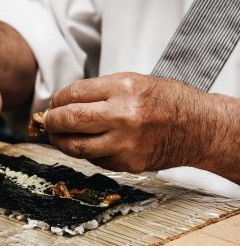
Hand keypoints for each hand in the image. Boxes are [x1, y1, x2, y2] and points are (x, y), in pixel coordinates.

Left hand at [44, 72, 208, 172]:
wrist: (198, 128)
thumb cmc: (166, 102)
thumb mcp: (134, 82)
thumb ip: (99, 92)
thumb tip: (65, 103)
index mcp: (124, 88)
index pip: (74, 94)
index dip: (57, 100)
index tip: (53, 104)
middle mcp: (123, 116)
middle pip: (70, 120)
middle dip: (52, 122)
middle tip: (48, 122)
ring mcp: (125, 143)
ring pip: (77, 146)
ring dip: (61, 142)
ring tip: (58, 137)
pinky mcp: (128, 163)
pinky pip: (95, 159)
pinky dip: (86, 152)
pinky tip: (88, 145)